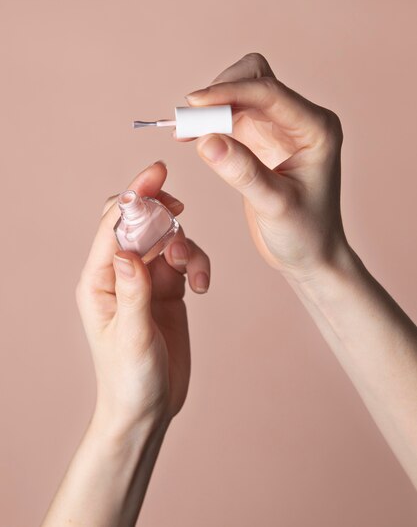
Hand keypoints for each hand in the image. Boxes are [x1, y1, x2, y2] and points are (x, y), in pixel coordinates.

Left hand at [76, 161, 209, 431]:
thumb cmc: (130, 379)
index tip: (157, 173)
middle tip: (178, 206)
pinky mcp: (167, 288)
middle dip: (158, 208)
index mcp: (98, 281)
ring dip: (185, 244)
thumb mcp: (132, 338)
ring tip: (193, 271)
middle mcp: (120, 273)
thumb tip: (128, 252)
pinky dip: (198, 263)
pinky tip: (202, 286)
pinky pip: (185, 259)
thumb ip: (133, 293)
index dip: (134, 197)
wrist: (149, 408)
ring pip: (167, 238)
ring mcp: (146, 279)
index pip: (113, 226)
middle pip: (137, 221)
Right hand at [182, 53, 346, 278]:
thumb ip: (243, 172)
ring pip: (240, 93)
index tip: (193, 104)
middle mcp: (299, 120)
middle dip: (221, 91)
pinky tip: (191, 135)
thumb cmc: (305, 233)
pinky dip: (210, 120)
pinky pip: (230, 115)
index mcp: (316, 127)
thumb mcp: (275, 205)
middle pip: (255, 79)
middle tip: (190, 118)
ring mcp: (279, 127)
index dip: (229, 92)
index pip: (269, 92)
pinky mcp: (259, 139)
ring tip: (186, 128)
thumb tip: (206, 140)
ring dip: (212, 105)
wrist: (310, 255)